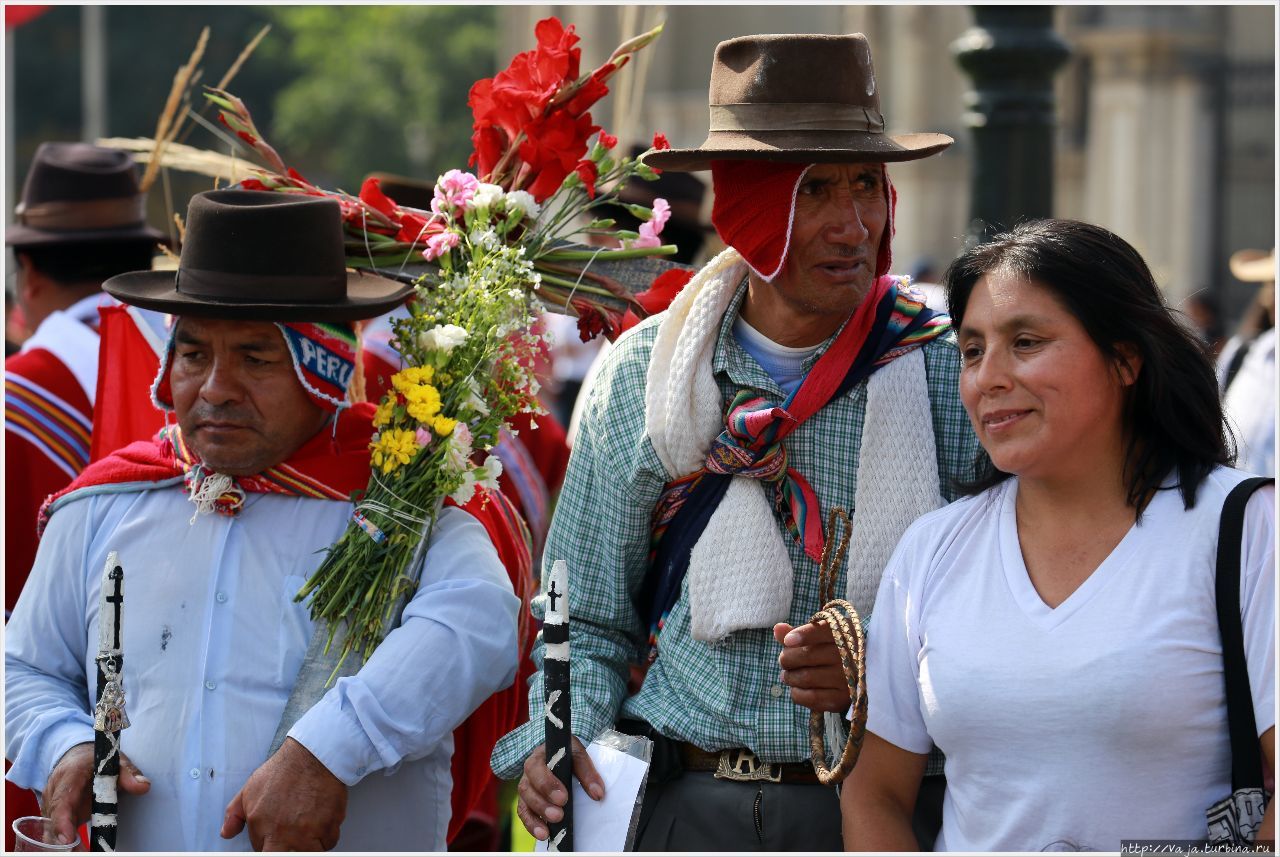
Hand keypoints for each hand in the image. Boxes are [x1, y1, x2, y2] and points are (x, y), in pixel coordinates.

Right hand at [43, 742, 149, 847]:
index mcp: (70, 776)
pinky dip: (64, 844)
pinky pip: (54, 833)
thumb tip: (143, 786)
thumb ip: (128, 773)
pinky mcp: (55, 817)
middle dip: (64, 841)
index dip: (62, 821)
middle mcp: (55, 793)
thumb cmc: (97, 761)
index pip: (62, 800)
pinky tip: (77, 851)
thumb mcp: (115, 761)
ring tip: (83, 853)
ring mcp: (52, 806)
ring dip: (64, 846)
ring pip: (51, 830)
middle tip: (82, 852)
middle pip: (54, 820)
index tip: (68, 837)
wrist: (78, 758)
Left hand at [220, 737, 346, 850]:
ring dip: (308, 845)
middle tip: (290, 837)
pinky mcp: (329, 828)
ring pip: (308, 852)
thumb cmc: (285, 770)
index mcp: (262, 827)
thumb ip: (234, 814)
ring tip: (306, 826)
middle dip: (287, 849)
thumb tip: (226, 832)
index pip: (262, 854)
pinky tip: (319, 819)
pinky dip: (325, 835)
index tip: (273, 838)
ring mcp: (308, 833)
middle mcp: (284, 834)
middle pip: (285, 856)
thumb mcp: (250, 789)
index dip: (268, 845)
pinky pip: (328, 843)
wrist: (313, 756)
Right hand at [515, 738, 603, 840]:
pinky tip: (543, 835)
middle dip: (543, 804)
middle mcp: (529, 771)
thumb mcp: (578, 754)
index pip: (537, 768)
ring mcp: (526, 786)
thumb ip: (587, 772)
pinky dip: (532, 825)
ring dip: (536, 817)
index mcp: (539, 756)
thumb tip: (598, 794)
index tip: (563, 798)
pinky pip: (524, 813)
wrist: (562, 754)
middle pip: (527, 787)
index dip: (548, 785)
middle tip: (559, 815)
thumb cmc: (569, 754)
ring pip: (524, 802)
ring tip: (548, 831)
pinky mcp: (526, 800)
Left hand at [775, 621, 851, 712]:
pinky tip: (796, 688)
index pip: (821, 631)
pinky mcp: (841, 699)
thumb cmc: (829, 650)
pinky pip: (810, 697)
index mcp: (842, 634)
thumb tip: (778, 628)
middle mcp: (847, 656)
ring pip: (805, 677)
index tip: (787, 641)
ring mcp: (846, 679)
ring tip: (788, 675)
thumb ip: (797, 632)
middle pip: (807, 655)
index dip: (803, 635)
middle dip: (787, 658)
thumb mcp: (817, 637)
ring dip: (789, 677)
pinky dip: (796, 693)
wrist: (856, 676)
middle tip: (784, 661)